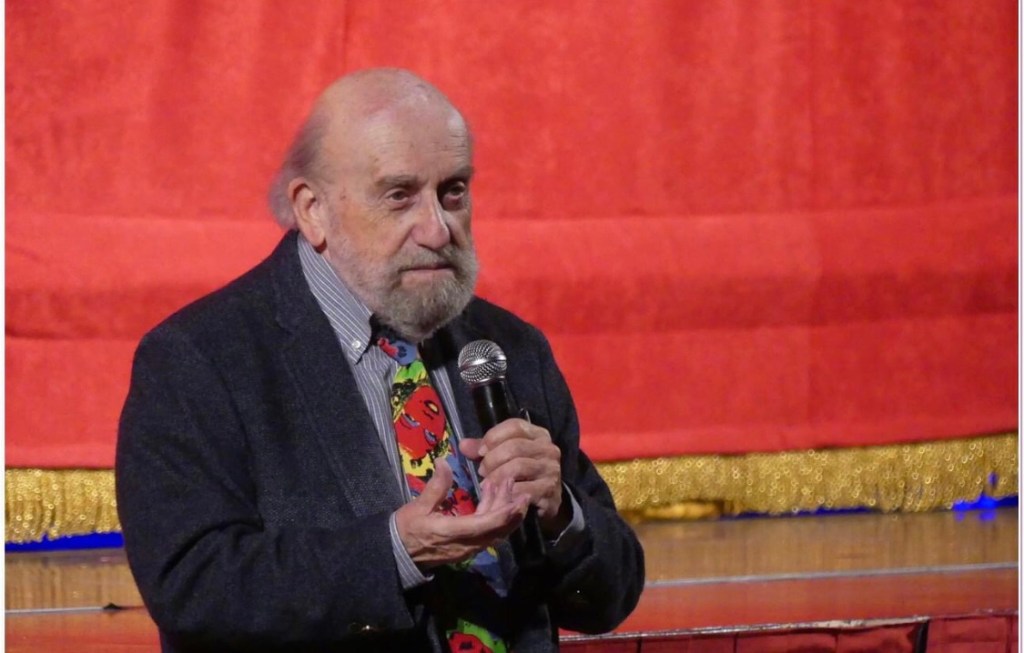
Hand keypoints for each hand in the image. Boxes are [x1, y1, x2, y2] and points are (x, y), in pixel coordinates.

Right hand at [394, 458, 528, 568]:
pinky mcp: (468, 547)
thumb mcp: (418, 507)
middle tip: (513, 482)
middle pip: (498, 529)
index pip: (487, 524)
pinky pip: (488, 533)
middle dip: (511, 508)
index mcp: (454, 532)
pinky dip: (494, 516)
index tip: (519, 496)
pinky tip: (489, 496)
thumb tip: (445, 463)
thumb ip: (436, 487)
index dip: (506, 512)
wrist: (398, 554)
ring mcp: (468, 548)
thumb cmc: (407, 529)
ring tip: (502, 485)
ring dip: (503, 510)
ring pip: (495, 531)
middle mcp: (466, 543)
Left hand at [459, 419, 568, 535]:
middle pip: (514, 447)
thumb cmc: (523, 475)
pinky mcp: (549, 490)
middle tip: (482, 471)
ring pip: (517, 467)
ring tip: (487, 484)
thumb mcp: (505, 457)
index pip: (515, 426)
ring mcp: (551, 469)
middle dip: (492, 460)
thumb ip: (486, 449)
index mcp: (538, 435)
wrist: (546, 501)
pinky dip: (506, 493)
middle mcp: (548, 449)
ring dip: (496, 477)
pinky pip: (522, 489)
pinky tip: (499, 497)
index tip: (480, 451)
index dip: (493, 437)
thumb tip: (463, 445)